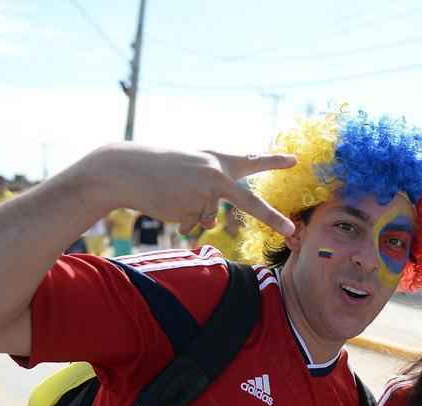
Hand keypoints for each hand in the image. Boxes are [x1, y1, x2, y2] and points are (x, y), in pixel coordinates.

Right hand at [83, 144, 298, 239]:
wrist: (125, 169)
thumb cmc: (160, 168)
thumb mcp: (191, 167)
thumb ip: (212, 187)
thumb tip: (213, 221)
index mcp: (216, 160)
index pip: (250, 161)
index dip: (274, 161)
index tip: (296, 161)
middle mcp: (214, 175)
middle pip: (249, 202)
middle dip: (272, 218)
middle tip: (291, 229)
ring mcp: (203, 193)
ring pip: (209, 218)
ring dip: (192, 214)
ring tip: (173, 195)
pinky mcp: (189, 209)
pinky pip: (193, 224)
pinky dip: (181, 220)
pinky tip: (166, 203)